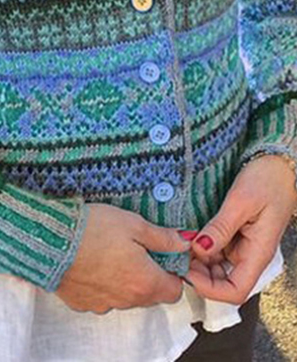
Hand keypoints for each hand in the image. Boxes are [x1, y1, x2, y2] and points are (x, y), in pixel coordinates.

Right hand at [56, 203, 190, 312]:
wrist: (51, 239)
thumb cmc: (94, 228)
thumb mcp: (134, 224)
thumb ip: (162, 237)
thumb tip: (184, 243)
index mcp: (145, 282)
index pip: (174, 290)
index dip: (172, 273)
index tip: (164, 255)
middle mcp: (127, 300)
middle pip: (150, 295)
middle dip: (149, 275)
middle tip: (136, 248)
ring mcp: (103, 304)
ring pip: (125, 297)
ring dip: (125, 280)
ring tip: (111, 252)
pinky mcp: (83, 303)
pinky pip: (102, 297)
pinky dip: (102, 284)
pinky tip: (93, 262)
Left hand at [187, 154, 296, 304]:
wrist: (278, 162)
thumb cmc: (267, 179)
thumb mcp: (241, 201)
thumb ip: (221, 227)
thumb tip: (199, 249)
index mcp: (258, 253)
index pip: (235, 291)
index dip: (209, 288)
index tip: (187, 271)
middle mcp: (250, 254)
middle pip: (222, 282)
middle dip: (198, 274)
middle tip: (176, 254)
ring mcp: (242, 245)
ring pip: (216, 267)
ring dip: (197, 261)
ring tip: (179, 243)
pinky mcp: (235, 234)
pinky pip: (216, 250)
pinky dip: (201, 247)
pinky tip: (188, 235)